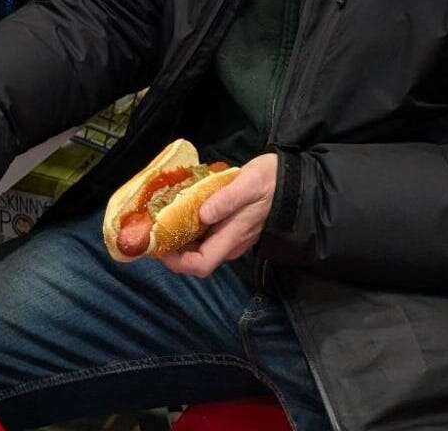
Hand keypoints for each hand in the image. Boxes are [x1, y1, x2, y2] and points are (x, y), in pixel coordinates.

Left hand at [159, 153, 279, 278]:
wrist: (294, 182)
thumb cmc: (270, 181)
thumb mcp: (248, 184)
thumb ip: (226, 200)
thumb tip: (202, 215)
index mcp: (232, 236)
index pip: (200, 264)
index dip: (176, 261)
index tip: (157, 244)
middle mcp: (231, 244)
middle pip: (196, 260)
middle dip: (172, 250)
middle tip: (153, 229)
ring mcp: (233, 238)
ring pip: (200, 249)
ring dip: (179, 239)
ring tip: (162, 218)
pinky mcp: (233, 229)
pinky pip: (207, 237)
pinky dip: (190, 230)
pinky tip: (182, 212)